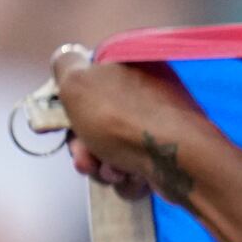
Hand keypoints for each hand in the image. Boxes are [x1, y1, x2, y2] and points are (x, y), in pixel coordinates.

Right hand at [51, 44, 213, 205]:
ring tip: (114, 172)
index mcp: (131, 65)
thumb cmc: (121, 117)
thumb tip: (69, 61)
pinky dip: (131, 177)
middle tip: (86, 160)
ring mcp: (163, 125)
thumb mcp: (77, 81)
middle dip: (85, 146)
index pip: (89, 83)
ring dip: (105, 165)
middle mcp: (150, 91)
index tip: (64, 125)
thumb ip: (65, 66)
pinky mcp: (173, 155)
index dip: (71, 107)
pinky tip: (134, 179)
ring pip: (116, 148)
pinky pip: (139, 167)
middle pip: (99, 120)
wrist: (178, 160)